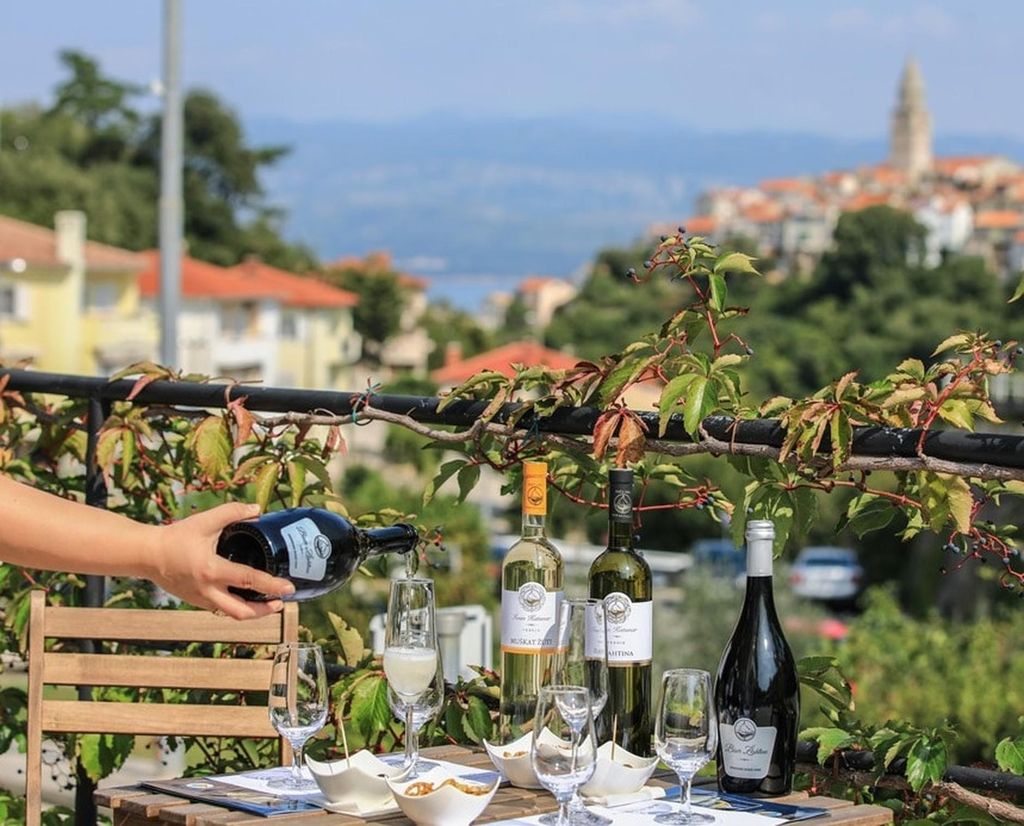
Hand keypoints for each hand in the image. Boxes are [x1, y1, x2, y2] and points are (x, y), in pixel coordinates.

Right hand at [149, 502, 294, 619]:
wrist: (147, 555)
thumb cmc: (176, 537)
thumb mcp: (205, 521)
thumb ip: (233, 512)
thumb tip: (258, 510)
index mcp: (211, 570)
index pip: (248, 581)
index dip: (271, 586)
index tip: (289, 588)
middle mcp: (207, 590)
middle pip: (242, 612)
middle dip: (265, 611)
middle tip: (282, 602)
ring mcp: (201, 599)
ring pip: (232, 614)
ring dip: (253, 611)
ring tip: (269, 603)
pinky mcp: (197, 601)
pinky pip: (221, 609)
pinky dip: (238, 606)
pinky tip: (247, 598)